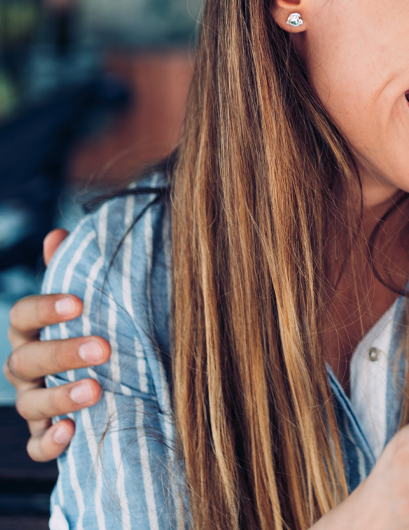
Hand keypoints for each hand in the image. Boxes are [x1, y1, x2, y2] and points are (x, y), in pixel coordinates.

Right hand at [3, 229, 110, 461]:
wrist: (115, 380)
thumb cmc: (98, 329)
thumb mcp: (92, 302)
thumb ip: (75, 271)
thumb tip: (58, 233)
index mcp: (31, 331)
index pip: (22, 316)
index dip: (45, 307)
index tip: (79, 302)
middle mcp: (25, 368)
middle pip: (26, 360)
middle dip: (63, 353)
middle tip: (103, 348)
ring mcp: (32, 403)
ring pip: (30, 404)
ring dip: (60, 398)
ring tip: (95, 390)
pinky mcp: (44, 435)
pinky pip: (36, 445)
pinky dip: (49, 441)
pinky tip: (70, 432)